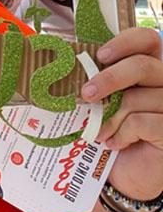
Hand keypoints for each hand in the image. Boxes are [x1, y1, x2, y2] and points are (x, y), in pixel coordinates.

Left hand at [83, 27, 162, 198]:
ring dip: (111, 117)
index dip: (125, 42)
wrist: (125, 172)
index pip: (147, 40)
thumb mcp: (103, 101)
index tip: (100, 55)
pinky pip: (143, 122)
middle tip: (86, 94)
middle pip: (143, 65)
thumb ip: (96, 80)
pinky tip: (114, 142)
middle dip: (109, 78)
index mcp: (148, 68)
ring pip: (138, 98)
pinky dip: (122, 133)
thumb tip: (62, 62)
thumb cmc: (111, 130)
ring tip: (99, 130)